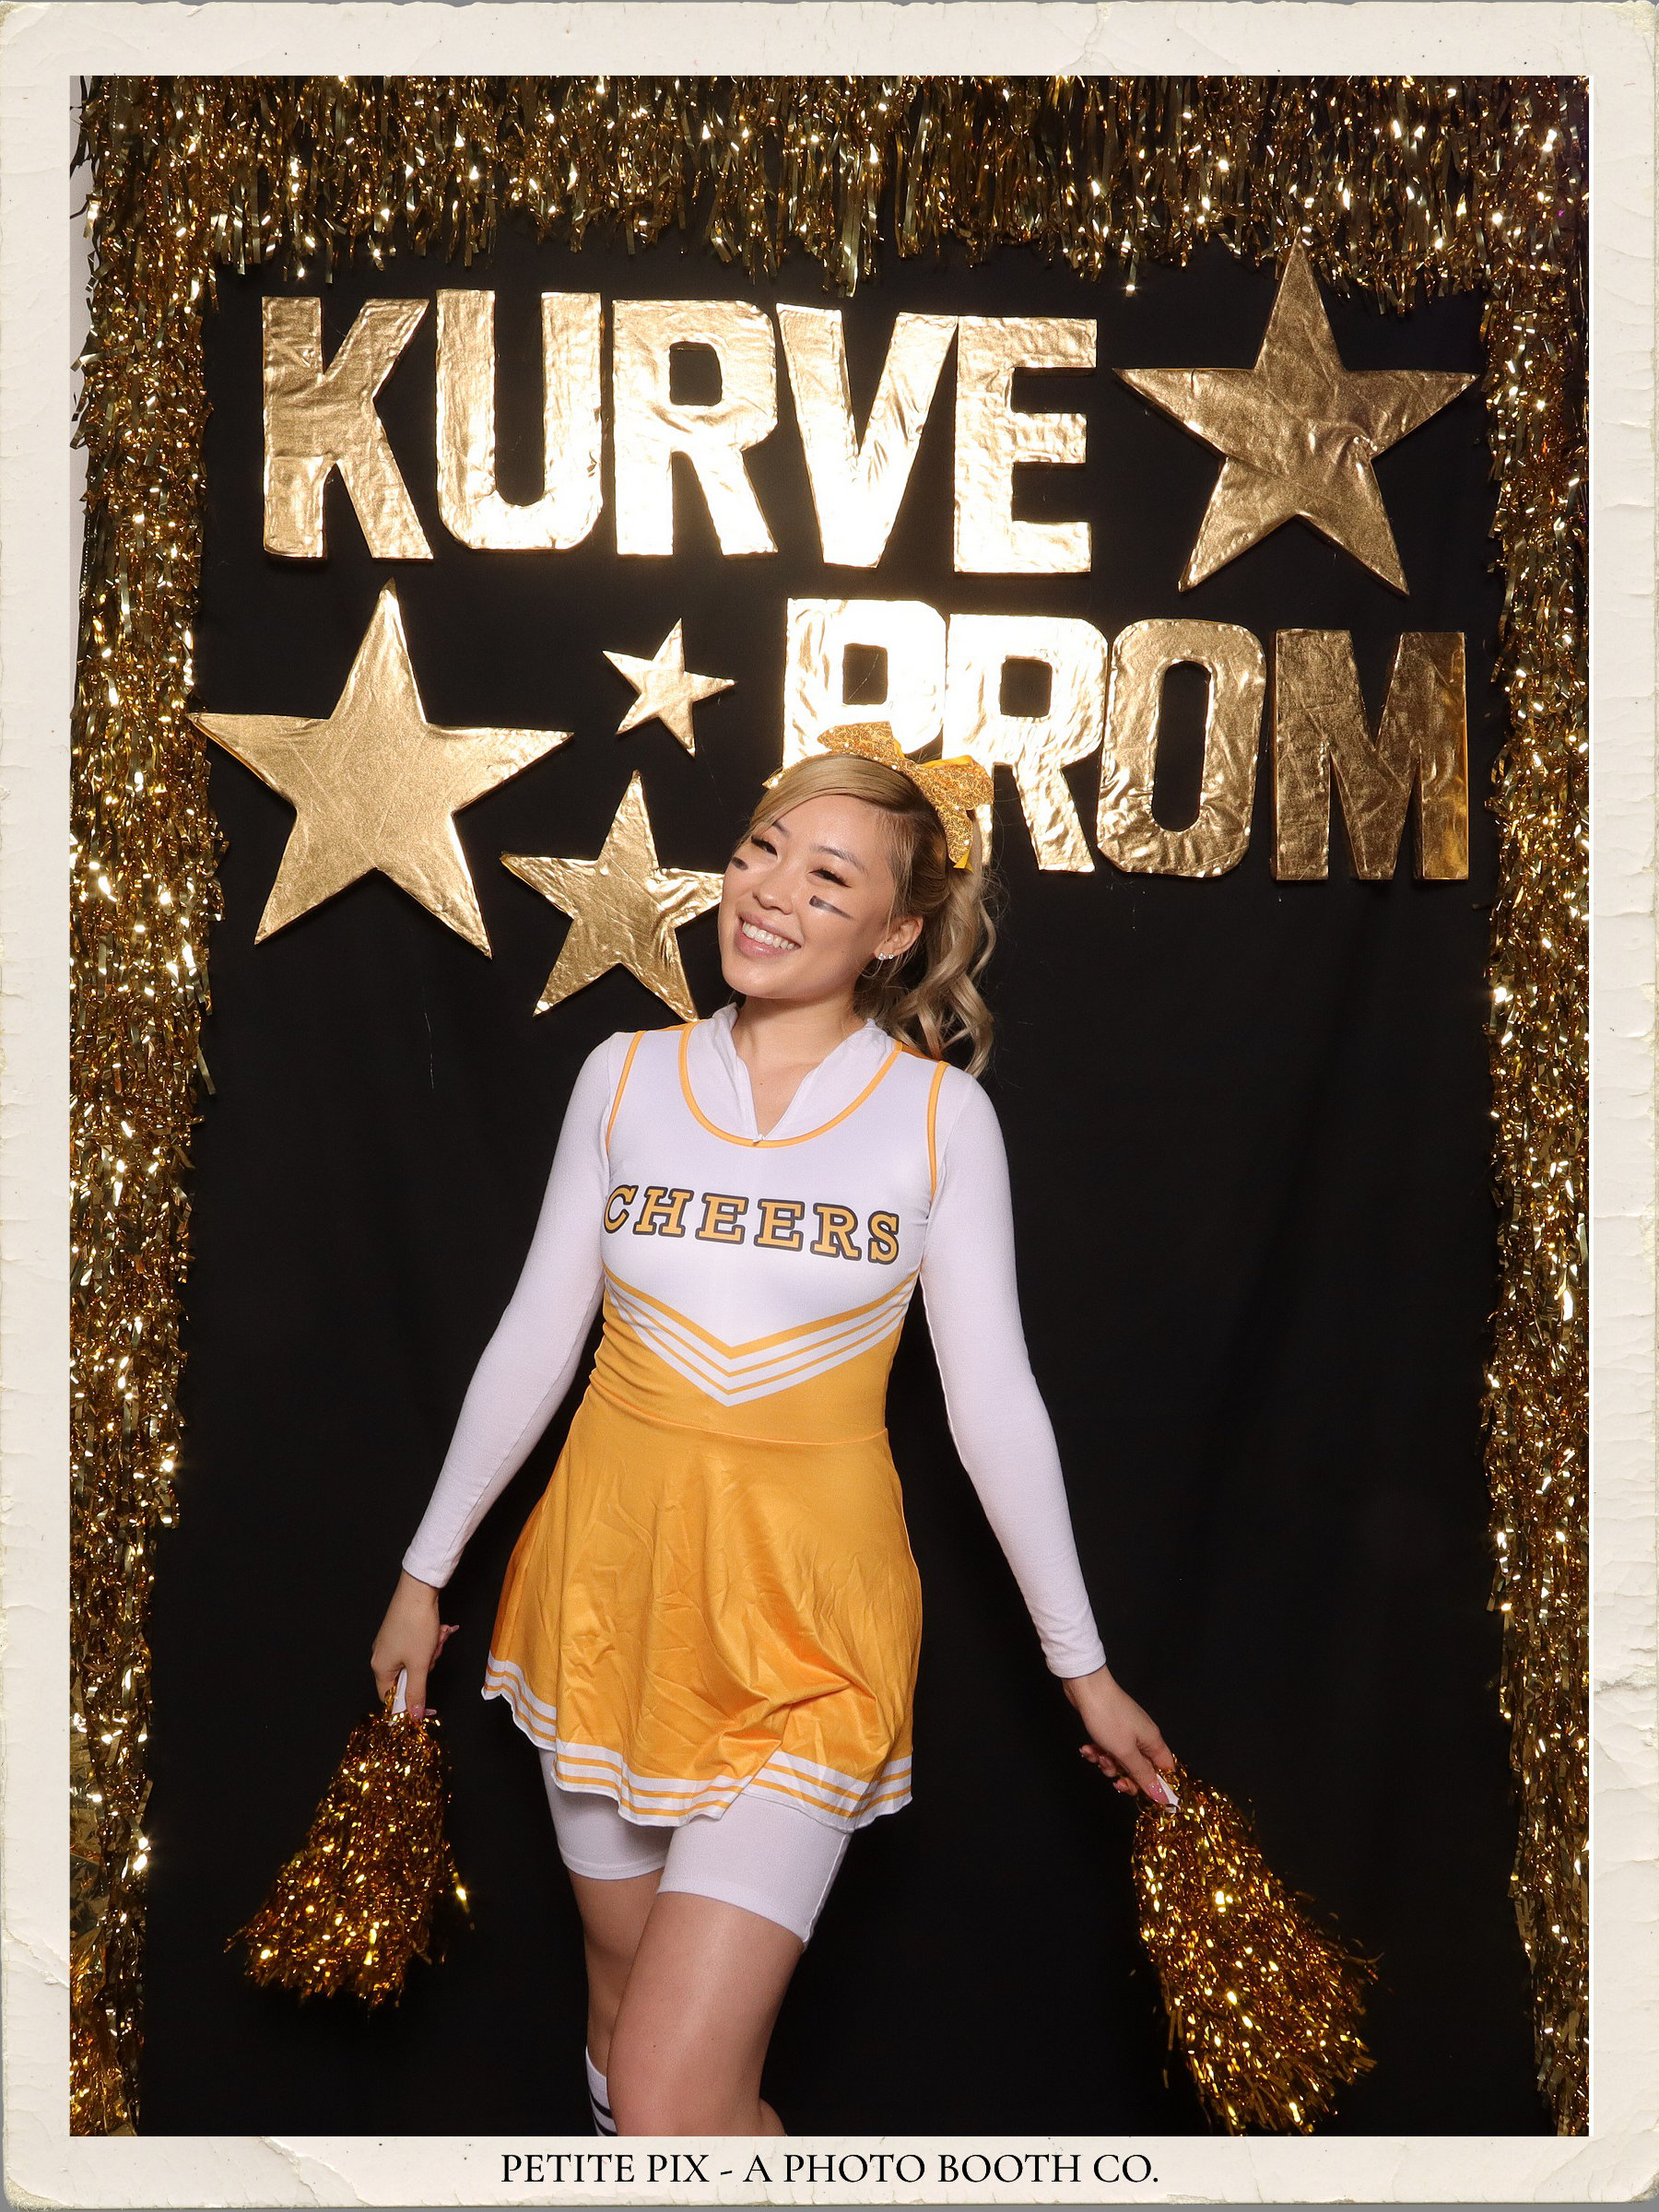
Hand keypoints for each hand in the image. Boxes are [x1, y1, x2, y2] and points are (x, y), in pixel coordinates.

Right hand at [370, 1570, 458, 1718]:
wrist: (418, 1590)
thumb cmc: (416, 1626)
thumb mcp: (420, 1664)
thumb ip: (417, 1692)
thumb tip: (413, 1716)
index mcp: (380, 1668)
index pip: (390, 1699)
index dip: (409, 1705)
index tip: (427, 1708)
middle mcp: (381, 1656)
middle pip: (405, 1679)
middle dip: (425, 1669)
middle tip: (433, 1655)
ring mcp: (390, 1643)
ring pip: (414, 1662)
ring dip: (430, 1654)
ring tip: (437, 1638)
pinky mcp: (399, 1632)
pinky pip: (416, 1648)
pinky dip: (429, 1643)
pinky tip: (438, 1631)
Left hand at [1062, 1665, 1177, 1805]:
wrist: (1086, 1688)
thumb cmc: (1108, 1717)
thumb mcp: (1125, 1752)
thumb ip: (1143, 1775)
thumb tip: (1162, 1795)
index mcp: (1153, 1742)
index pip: (1165, 1771)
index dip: (1156, 1785)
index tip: (1142, 1795)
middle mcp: (1143, 1737)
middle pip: (1141, 1769)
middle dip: (1126, 1776)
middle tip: (1114, 1779)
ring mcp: (1127, 1732)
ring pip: (1122, 1761)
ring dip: (1108, 1763)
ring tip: (1097, 1755)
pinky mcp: (1111, 1729)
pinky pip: (1109, 1749)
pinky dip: (1098, 1752)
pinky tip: (1088, 1748)